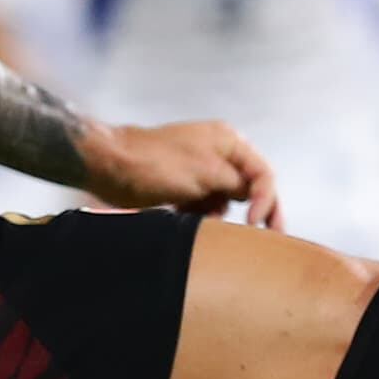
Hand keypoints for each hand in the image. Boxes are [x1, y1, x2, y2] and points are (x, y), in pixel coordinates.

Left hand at [80, 120, 280, 228]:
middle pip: (249, 187)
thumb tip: (255, 195)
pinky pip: (204, 206)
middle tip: (267, 237)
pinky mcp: (183, 187)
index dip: (266, 200)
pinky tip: (191, 222)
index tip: (255, 224)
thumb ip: (238, 184)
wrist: (110, 166)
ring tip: (207, 223)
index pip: (263, 174)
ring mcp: (200, 170)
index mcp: (228, 142)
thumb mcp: (206, 174)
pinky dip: (202, 217)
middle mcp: (218, 153)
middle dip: (253, 211)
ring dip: (221, 216)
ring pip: (225, 200)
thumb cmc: (155, 165)